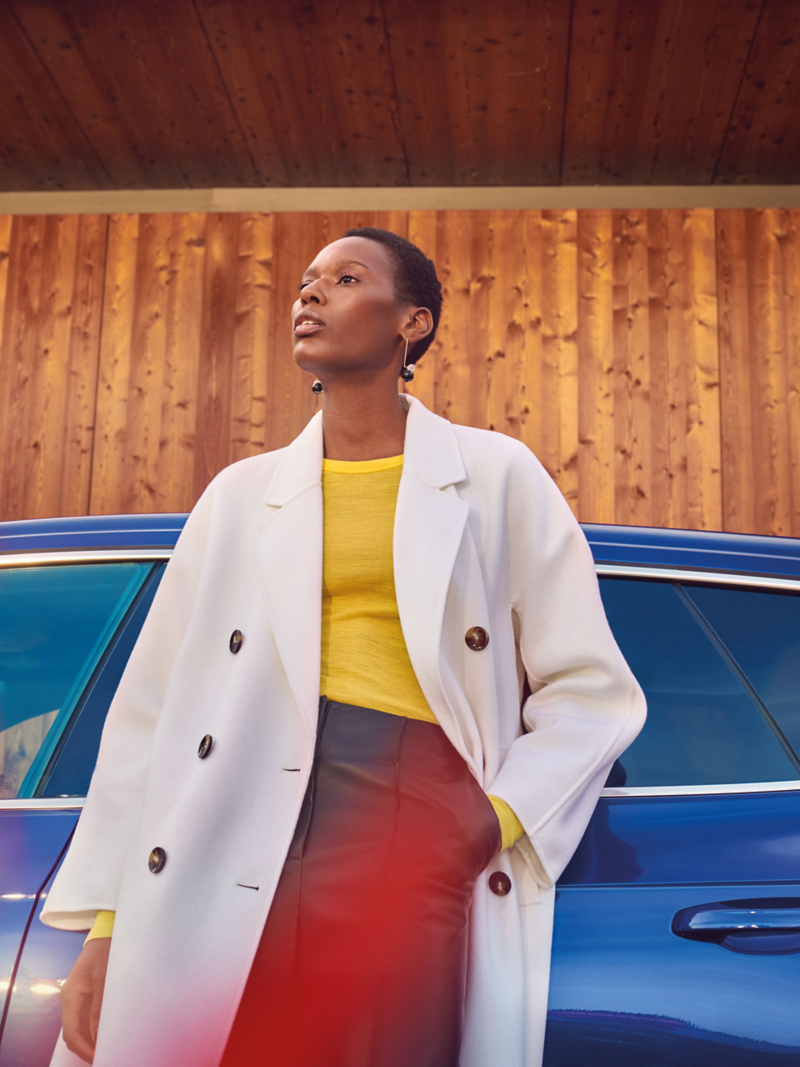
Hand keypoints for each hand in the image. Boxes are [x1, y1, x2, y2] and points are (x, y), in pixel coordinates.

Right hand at [60, 937, 110, 1063]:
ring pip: (82, 1026)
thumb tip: (97, 1036)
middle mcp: (71, 998)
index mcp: (71, 995)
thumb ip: (100, 1007)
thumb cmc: (106, 950)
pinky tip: (110, 1030)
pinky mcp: (87, 992)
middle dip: (89, 1047)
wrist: (107, 930)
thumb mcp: (105, 977)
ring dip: (93, 1038)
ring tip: (111, 1046)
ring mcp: (78, 996)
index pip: (72, 1033)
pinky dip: (97, 1027)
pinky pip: (88, 1016)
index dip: (84, 1049)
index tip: (100, 1058)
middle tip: (108, 1055)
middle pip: (75, 1032)